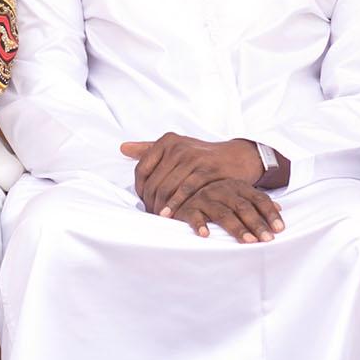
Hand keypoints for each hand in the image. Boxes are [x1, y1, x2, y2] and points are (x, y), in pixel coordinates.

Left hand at [120, 134, 265, 217]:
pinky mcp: (206, 170)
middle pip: (153, 182)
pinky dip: (175, 206)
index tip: (144, 201)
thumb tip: (123, 148)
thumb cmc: (202, 156)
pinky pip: (185, 191)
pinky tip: (170, 216)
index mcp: (167, 141)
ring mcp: (192, 158)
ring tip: (159, 219)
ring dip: (160, 207)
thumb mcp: (176, 147)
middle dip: (149, 202)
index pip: (142, 169)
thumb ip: (148, 148)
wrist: (236, 158)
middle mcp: (177, 147)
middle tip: (150, 216)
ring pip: (166, 188)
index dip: (140, 189)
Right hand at [171, 179, 283, 242]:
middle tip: (267, 239)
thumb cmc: (215, 200)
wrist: (181, 195)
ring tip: (248, 241)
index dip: (270, 213)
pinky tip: (206, 235)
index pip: (258, 198)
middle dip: (256, 224)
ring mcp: (205, 198)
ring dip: (236, 227)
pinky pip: (195, 216)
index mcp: (237, 186)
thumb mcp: (236, 196)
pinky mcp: (188, 208)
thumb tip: (279, 207)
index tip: (280, 229)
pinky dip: (200, 224)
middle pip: (243, 207)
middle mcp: (222, 189)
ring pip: (223, 213)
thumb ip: (256, 201)